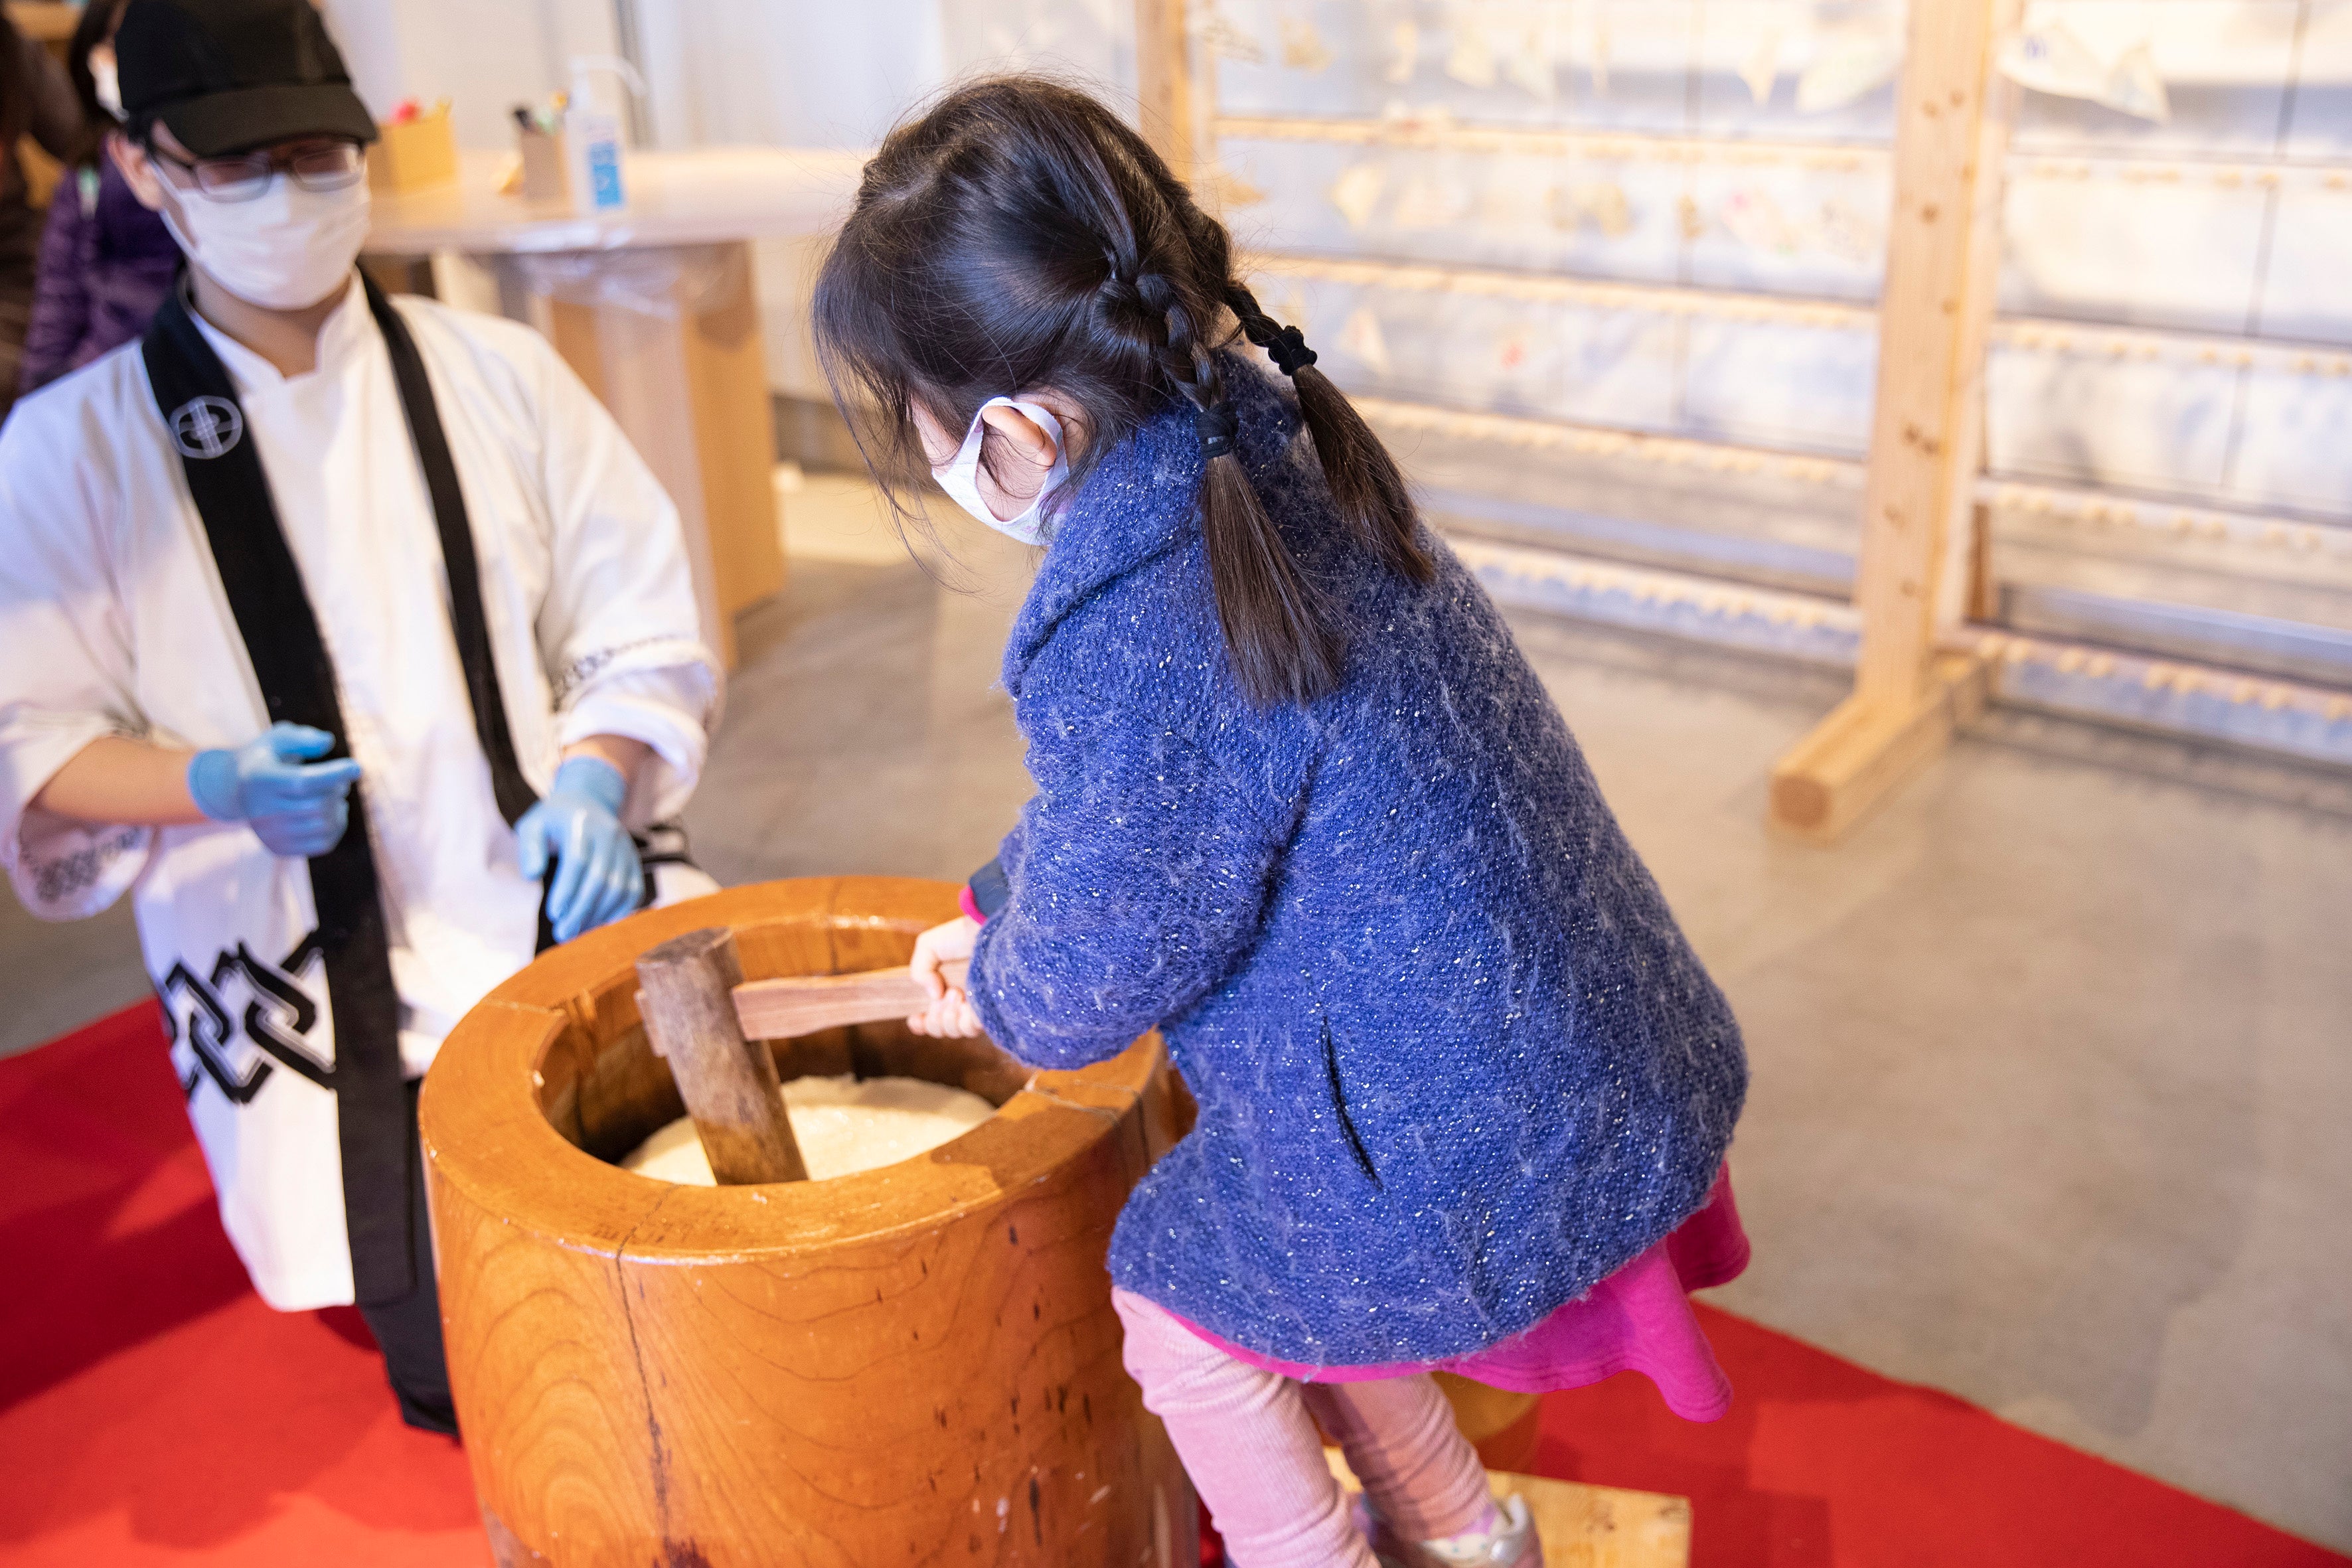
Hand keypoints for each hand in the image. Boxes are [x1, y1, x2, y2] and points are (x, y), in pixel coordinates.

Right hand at [186, 723, 361, 858]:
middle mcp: (260, 811)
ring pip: (323, 826)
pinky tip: (332, 811)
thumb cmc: (268, 758)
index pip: (302, 782)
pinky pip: (323, 844)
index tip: (356, 767)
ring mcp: (269, 833)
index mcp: (259, 780)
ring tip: (334, 793)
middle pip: (317, 806)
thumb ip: (302, 738)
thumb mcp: (278, 738)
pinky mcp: (279, 848)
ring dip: (339, 807)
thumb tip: (327, 742)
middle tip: (340, 780)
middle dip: (338, 789)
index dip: (333, 775)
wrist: (235, 790)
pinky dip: (337, 826)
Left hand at [516, 756, 641, 943]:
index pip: (578, 860)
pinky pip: (633, 891)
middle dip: (581, 910)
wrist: (589, 801)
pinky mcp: (634, 861)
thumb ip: (529, 847)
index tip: (553, 914)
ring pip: (618, 888)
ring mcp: (626, 848)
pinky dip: (619, 912)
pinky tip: (599, 925)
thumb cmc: (555, 819)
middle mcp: (609, 834)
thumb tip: (532, 875)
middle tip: (563, 934)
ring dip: (598, 915)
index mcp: (581, 824)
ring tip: (577, 933)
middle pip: (599, 878)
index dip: (567, 889)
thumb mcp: (533, 824)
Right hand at [907, 916, 982, 1037]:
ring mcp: (976, 1007)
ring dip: (951, 1017)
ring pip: (957, 1031)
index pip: (929, 1020)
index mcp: (942, 992)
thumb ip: (919, 971)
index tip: (916, 1018)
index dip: (921, 1025)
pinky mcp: (992, 1009)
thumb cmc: (960, 935)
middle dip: (936, 1017)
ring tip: (958, 993)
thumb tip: (933, 996)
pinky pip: (974, 1028)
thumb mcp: (927, 947)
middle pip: (941, 1029)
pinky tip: (967, 1003)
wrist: (986, 928)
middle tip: (949, 992)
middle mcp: (959, 1003)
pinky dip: (966, 1021)